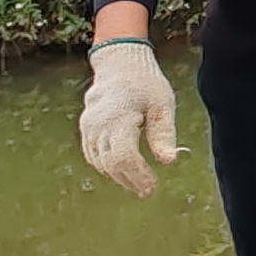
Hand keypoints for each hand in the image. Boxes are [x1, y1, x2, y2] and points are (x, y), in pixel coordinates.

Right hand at [80, 39, 179, 197]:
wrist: (119, 64)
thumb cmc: (145, 83)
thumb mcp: (162, 104)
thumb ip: (163, 133)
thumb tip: (169, 161)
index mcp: (118, 118)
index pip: (123, 157)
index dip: (137, 175)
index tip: (153, 187)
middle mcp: (98, 125)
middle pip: (111, 163)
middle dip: (130, 180)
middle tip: (148, 191)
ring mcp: (89, 128)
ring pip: (100, 162)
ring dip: (118, 176)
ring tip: (139, 184)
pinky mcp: (86, 129)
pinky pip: (93, 155)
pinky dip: (107, 166)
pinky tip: (124, 172)